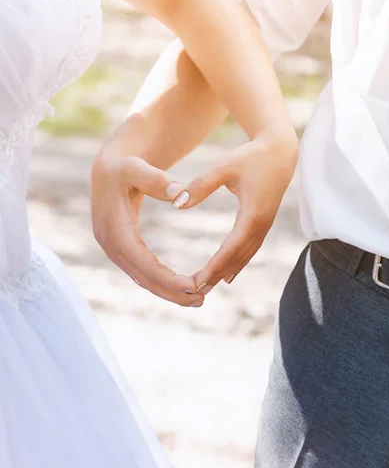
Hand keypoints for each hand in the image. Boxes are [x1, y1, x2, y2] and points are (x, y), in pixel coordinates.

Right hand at [91, 154, 204, 306]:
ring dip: (170, 292)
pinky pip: (143, 272)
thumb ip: (156, 179)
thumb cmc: (124, 166)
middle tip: (202, 300)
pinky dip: (163, 283)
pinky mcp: (122, 250)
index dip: (168, 278)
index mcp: (115, 230)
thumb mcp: (137, 168)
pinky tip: (182, 288)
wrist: (108, 169)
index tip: (194, 286)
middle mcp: (111, 246)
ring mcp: (115, 250)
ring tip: (198, 300)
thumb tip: (179, 194)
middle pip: (144, 278)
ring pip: (143, 280)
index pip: (144, 263)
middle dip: (172, 292)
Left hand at [172, 136, 297, 292]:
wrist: (281, 152)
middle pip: (238, 257)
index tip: (198, 280)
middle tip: (196, 291)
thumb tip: (177, 204)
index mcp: (253, 214)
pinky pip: (249, 249)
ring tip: (207, 288)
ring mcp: (264, 226)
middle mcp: (261, 225)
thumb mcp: (223, 167)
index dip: (215, 266)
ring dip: (226, 272)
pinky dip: (237, 263)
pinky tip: (227, 276)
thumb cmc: (251, 157)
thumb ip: (200, 185)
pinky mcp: (263, 224)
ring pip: (244, 256)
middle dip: (217, 275)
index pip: (231, 247)